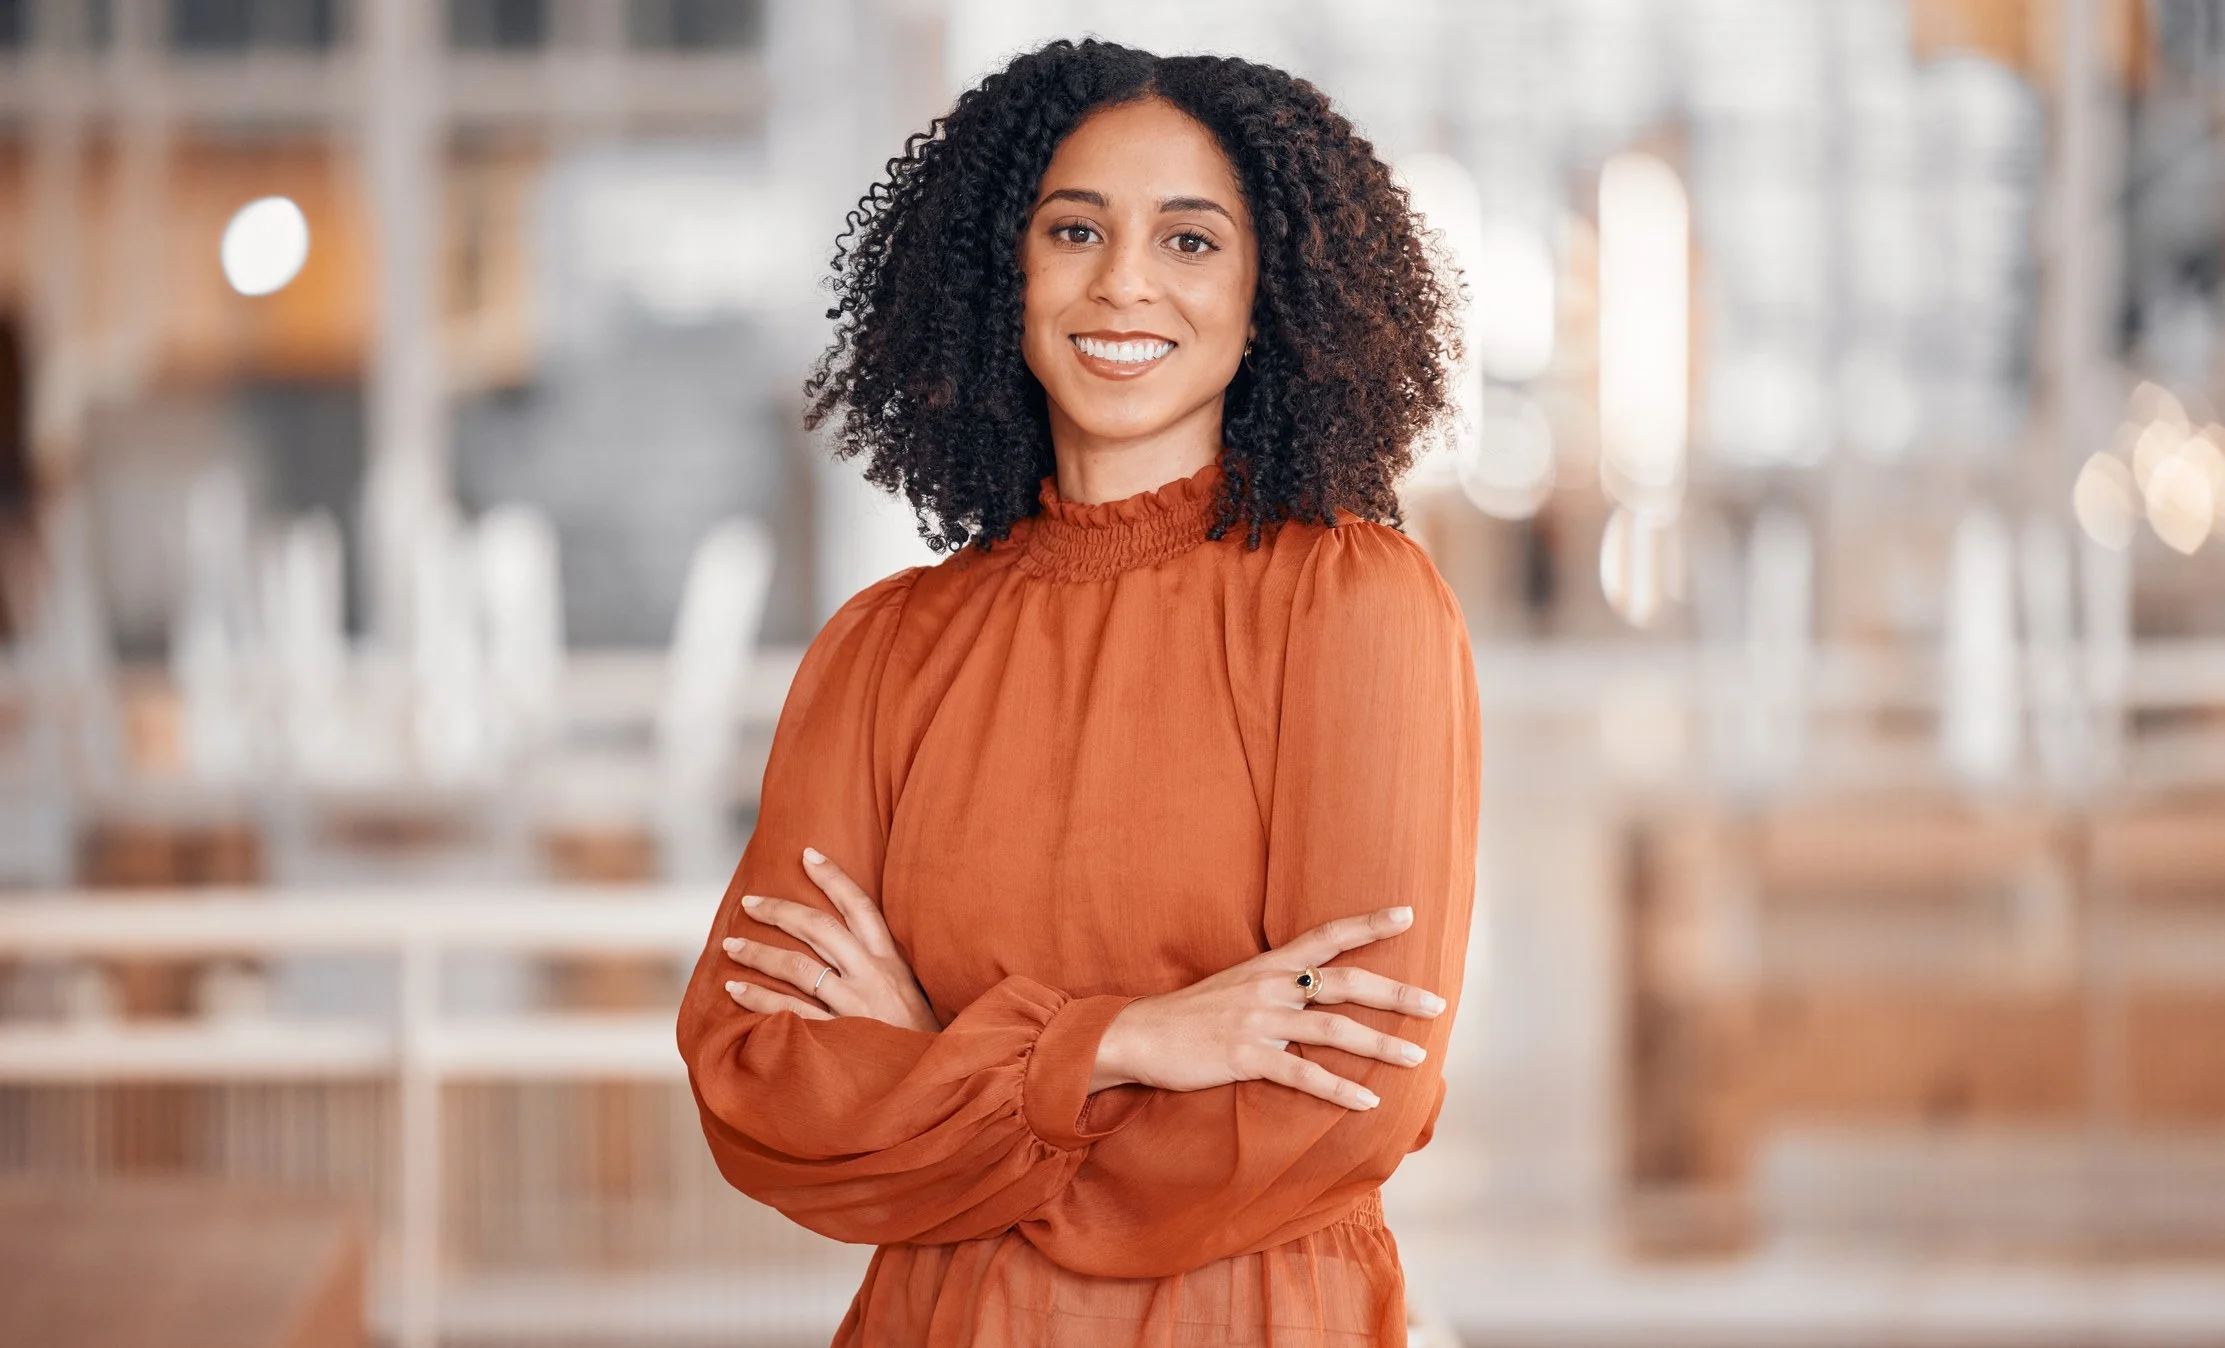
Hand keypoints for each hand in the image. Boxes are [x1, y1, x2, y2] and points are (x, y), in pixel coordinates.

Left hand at [721, 846, 942, 1033]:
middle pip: (820, 928)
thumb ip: (884, 973)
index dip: (834, 877)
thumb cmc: (921, 1043)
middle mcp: (874, 976)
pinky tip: (736, 991)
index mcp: (893, 963)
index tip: (808, 854)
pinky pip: (789, 1011)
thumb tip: (847, 950)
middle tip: (750, 902)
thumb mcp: (913, 997)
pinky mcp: (839, 1037)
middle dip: (780, 910)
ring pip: (798, 965)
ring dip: (759, 952)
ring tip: (730, 946)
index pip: (861, 907)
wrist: (935, 1085)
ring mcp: (855, 1006)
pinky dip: (758, 999)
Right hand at [1092, 906, 1443, 1110]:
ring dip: (1381, 1045)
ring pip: (1334, 1030)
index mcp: (1268, 965)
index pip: (1327, 935)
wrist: (1139, 1034)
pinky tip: (1368, 1101)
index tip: (1408, 914)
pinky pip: (1303, 1074)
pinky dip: (1339, 1088)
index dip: (1369, 923)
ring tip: (1417, 1058)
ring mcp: (1260, 1022)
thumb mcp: (1235, 986)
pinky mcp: (1247, 1057)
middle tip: (1437, 1004)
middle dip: (1397, 994)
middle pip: (1347, 983)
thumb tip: (1314, 991)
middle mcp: (1270, 987)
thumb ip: (1275, 985)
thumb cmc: (1190, 1014)